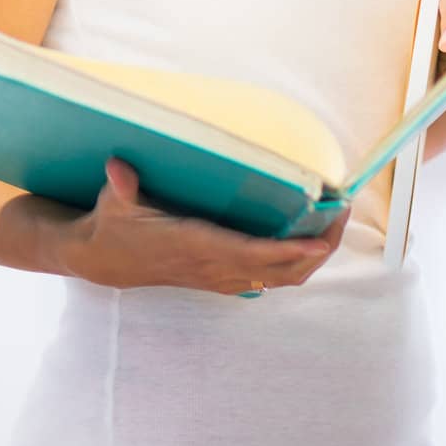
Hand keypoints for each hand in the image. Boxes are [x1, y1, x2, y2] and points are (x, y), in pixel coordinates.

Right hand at [61, 158, 351, 293]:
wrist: (103, 258)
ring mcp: (218, 275)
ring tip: (334, 222)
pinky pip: (268, 278)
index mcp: (195, 245)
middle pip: (279, 270)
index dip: (288, 251)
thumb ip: (120, 186)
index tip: (320, 240)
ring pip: (279, 278)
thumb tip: (117, 167)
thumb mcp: (113, 202)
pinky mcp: (219, 277)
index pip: (251, 254)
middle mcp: (212, 266)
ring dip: (311, 257)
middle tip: (342, 212)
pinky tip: (309, 242)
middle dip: (317, 247)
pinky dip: (294, 264)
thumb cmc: (114, 223)